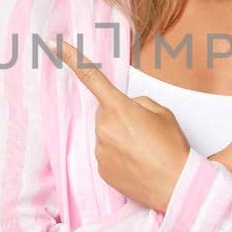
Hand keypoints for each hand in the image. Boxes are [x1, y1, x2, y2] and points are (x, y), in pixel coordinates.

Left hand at [55, 36, 190, 214]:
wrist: (177, 187)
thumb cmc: (173, 148)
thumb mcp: (163, 113)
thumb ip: (139, 103)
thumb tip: (126, 108)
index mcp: (119, 109)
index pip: (90, 77)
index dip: (71, 58)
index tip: (54, 44)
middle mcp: (103, 129)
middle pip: (105, 113)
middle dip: (120, 117)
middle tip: (145, 132)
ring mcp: (100, 151)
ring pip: (105, 135)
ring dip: (120, 138)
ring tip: (145, 151)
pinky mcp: (101, 170)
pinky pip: (106, 154)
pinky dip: (119, 156)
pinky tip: (137, 164)